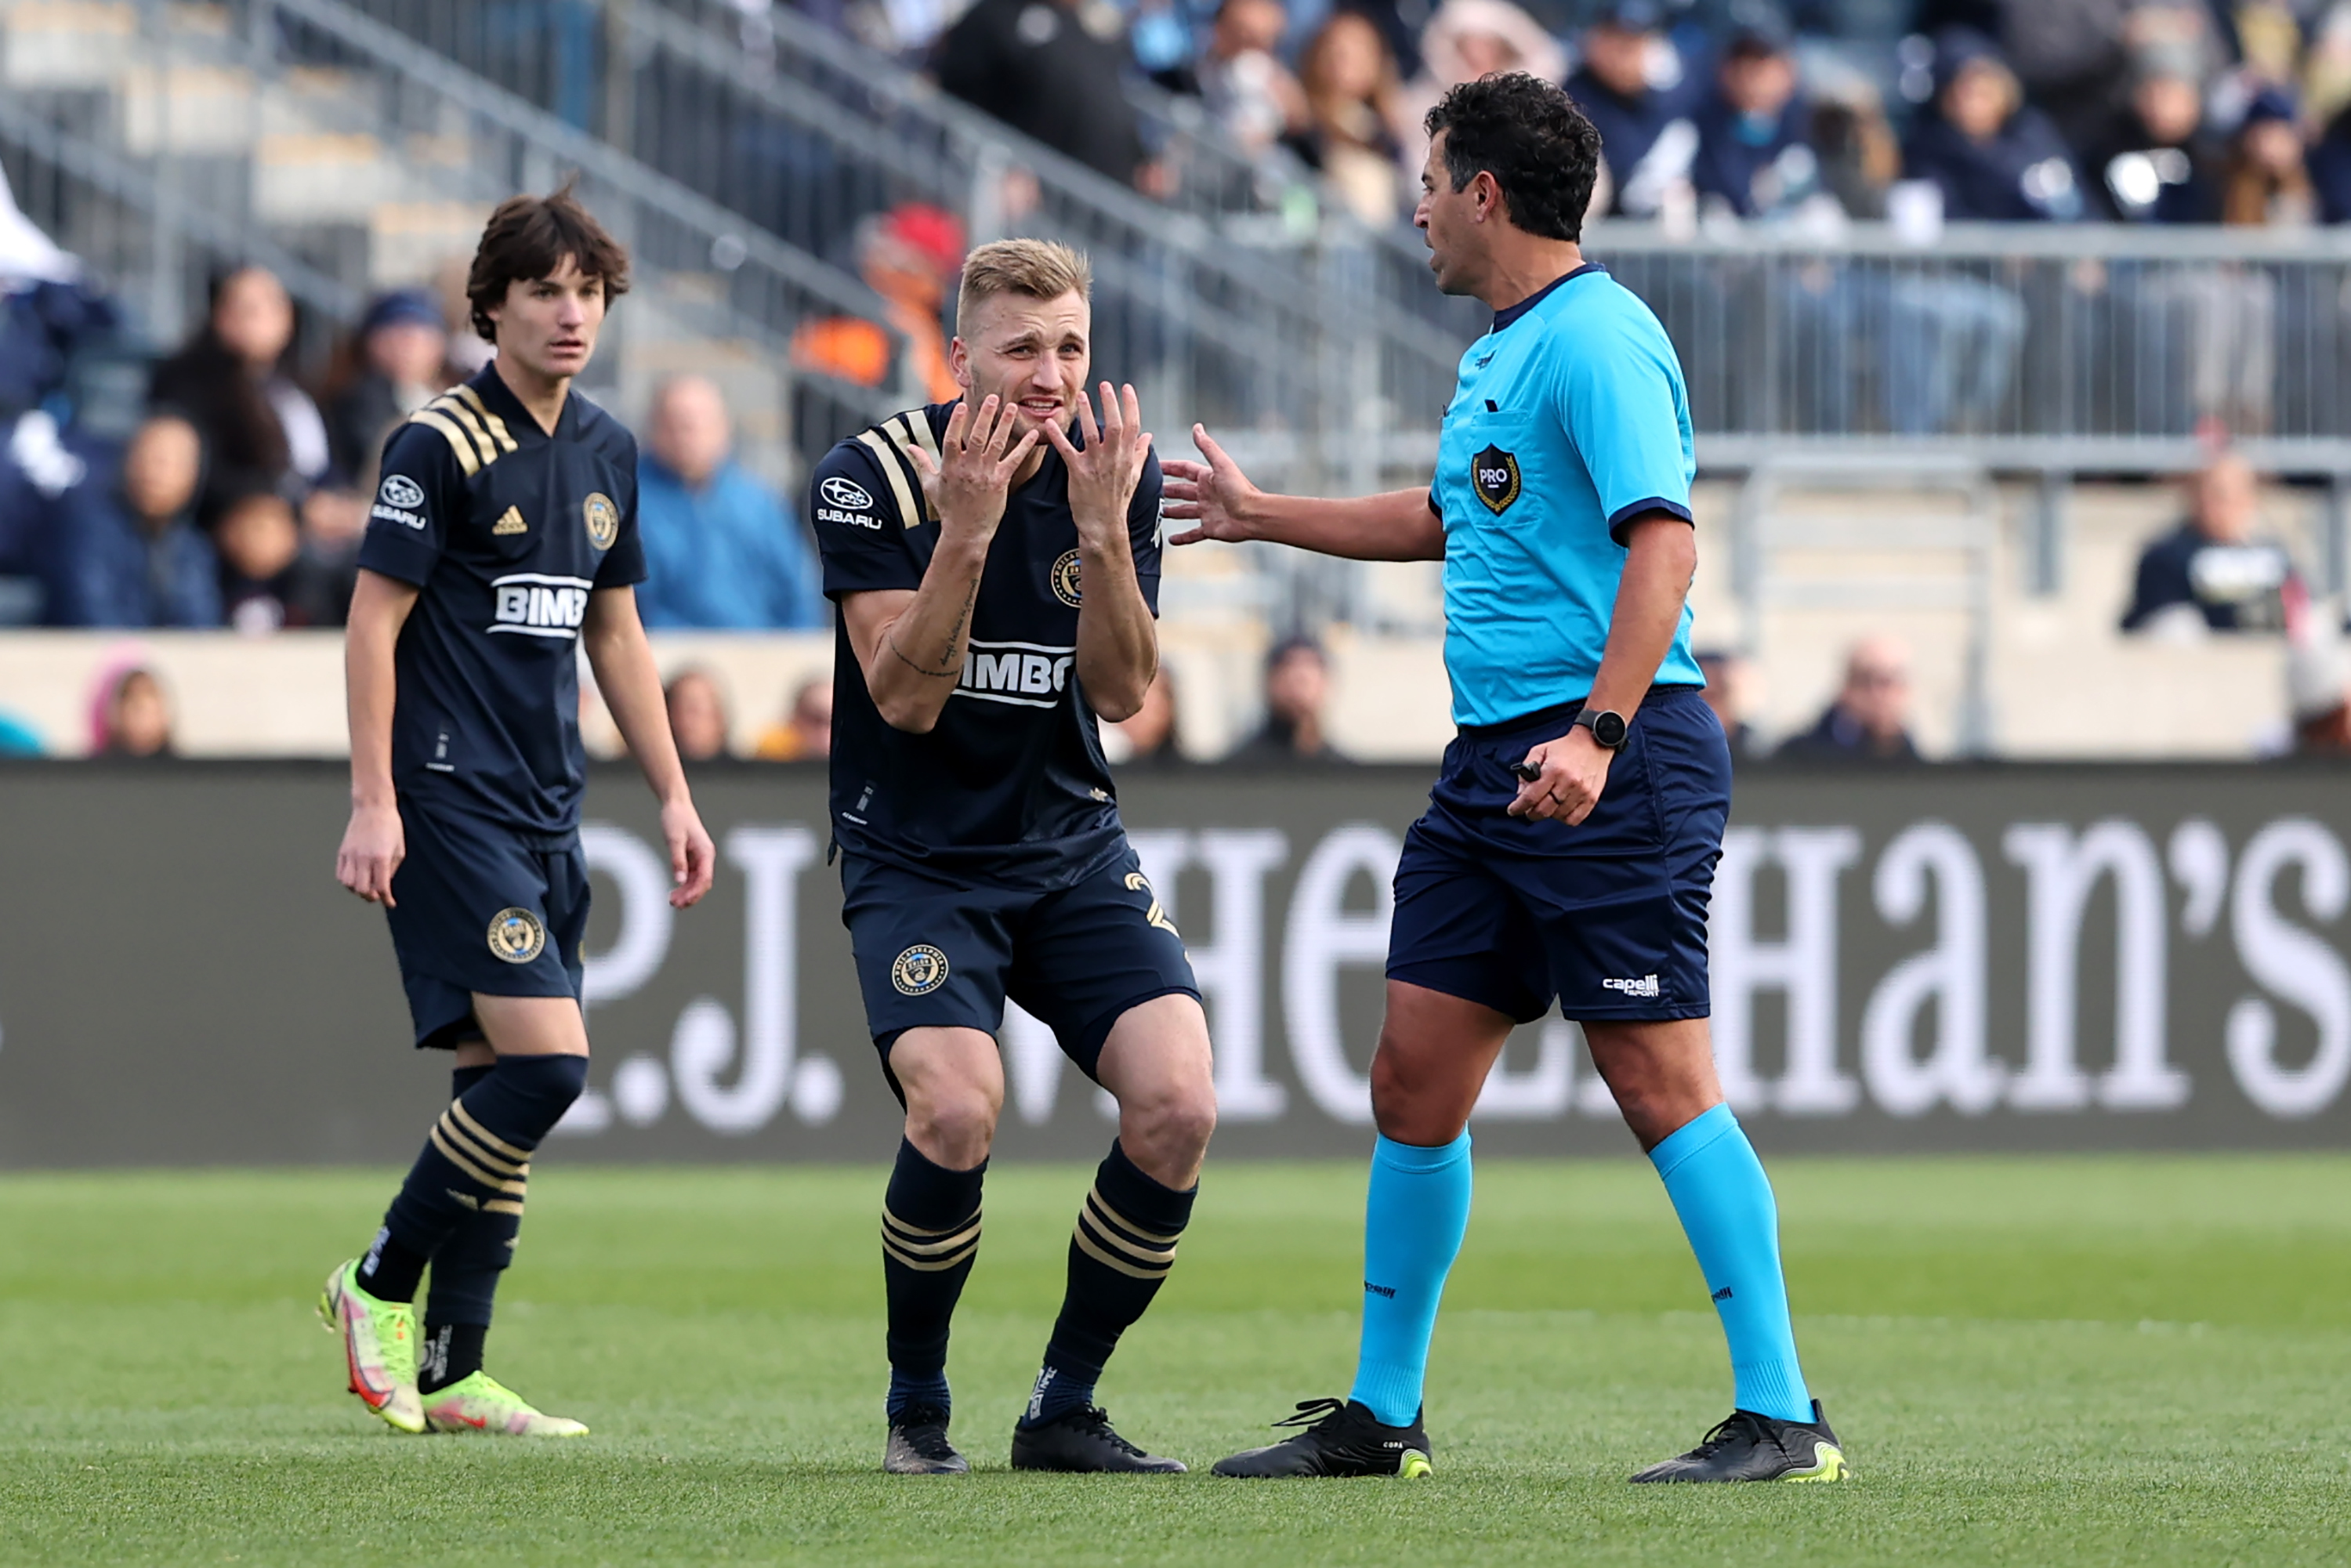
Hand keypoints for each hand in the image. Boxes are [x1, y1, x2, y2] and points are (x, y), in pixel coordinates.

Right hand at [336, 800, 404, 904]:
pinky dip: (347, 882)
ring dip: (357, 890)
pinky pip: (340, 874)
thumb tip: (384, 885)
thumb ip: (392, 869)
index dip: (387, 899)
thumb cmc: (390, 826)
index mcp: (381, 857)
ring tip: (366, 887)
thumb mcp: (399, 849)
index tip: (391, 903)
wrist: (373, 807)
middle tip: (377, 896)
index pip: (382, 887)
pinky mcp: (343, 851)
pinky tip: (355, 879)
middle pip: (363, 890)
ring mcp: (351, 855)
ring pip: (348, 884)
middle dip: (371, 897)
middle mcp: (364, 858)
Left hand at [663, 798, 717, 908]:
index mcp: (706, 852)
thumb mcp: (674, 840)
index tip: (682, 902)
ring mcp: (699, 857)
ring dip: (686, 893)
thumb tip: (680, 881)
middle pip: (702, 883)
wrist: (675, 804)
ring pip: (696, 881)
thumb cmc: (676, 819)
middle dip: (690, 896)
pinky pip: (690, 876)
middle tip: (674, 905)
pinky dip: (683, 885)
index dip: (695, 893)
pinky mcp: (691, 856)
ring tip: (672, 901)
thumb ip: (678, 861)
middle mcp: (705, 856)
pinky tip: (674, 892)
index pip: (705, 879)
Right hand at [903, 394, 1037, 541]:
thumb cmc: (947, 509)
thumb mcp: (930, 485)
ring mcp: (986, 475)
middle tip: (992, 397)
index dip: (956, 422)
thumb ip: (922, 462)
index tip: (961, 404)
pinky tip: (1034, 434)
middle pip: (977, 437)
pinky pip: (1014, 461)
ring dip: (1005, 425)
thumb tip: (909, 446)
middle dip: (985, 416)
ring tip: (1013, 407)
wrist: (965, 532)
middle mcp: (968, 469)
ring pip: (997, 445)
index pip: (952, 439)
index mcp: (950, 467)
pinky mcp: (1001, 482)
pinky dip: (1025, 447)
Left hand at [1044, 382, 1150, 542]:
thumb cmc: (1117, 501)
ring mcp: (1095, 465)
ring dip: (1087, 413)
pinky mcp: (1078, 472)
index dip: (1131, 405)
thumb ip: (1140, 454)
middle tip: (1104, 385)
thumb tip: (1149, 436)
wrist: (1104, 526)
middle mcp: (1113, 459)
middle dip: (1110, 403)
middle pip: (1115, 426)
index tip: (1127, 388)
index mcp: (1127, 458)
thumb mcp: (1134, 477)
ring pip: (1092, 434)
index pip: (1133, 426)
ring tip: (1081, 395)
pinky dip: (1058, 436)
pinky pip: (1067, 450)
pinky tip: (1050, 423)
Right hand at [1162, 424, 1259, 544]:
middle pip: (1181, 491)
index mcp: (1207, 478)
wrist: (1253, 516)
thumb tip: (1197, 427)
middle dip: (1167, 490)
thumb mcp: (1221, 465)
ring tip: (1158, 513)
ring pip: (1184, 512)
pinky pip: (1193, 534)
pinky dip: (1183, 538)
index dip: (1170, 467)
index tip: (1154, 465)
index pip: (1184, 470)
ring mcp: (1207, 512)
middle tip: (1151, 491)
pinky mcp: (1209, 529)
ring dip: (1172, 512)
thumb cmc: (1240, 489)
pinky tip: (1171, 540)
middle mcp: (1206, 495)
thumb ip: (1207, 447)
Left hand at [1507, 727, 1612, 823]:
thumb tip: (1520, 794)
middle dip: (1531, 813)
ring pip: (1557, 816)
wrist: (1593, 743)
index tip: (1513, 810)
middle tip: (1529, 809)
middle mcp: (1568, 782)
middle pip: (1543, 810)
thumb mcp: (1540, 750)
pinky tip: (1560, 809)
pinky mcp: (1591, 798)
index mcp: (1553, 770)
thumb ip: (1526, 771)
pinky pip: (1574, 820)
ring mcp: (1581, 792)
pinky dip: (1564, 818)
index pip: (1531, 797)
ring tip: (1547, 804)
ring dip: (1548, 814)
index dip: (1519, 807)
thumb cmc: (1564, 747)